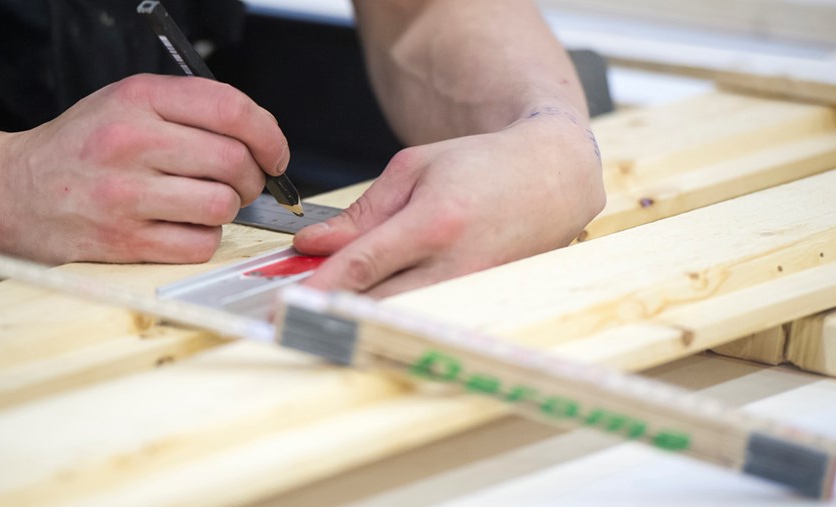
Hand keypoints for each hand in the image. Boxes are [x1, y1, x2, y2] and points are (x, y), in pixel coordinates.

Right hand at [0, 74, 288, 263]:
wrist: (18, 192)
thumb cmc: (85, 147)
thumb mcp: (129, 104)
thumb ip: (193, 111)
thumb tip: (263, 141)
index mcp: (139, 99)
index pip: (231, 109)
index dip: (269, 135)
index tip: (276, 154)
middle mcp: (131, 143)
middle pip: (234, 162)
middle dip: (252, 178)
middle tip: (240, 183)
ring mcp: (126, 195)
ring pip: (222, 205)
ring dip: (226, 209)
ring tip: (204, 203)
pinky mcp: (124, 241)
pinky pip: (200, 244)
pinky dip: (203, 239)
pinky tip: (182, 227)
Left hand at [294, 114, 604, 296]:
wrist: (552, 177)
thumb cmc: (482, 165)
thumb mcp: (415, 169)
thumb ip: (362, 212)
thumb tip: (313, 243)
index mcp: (434, 221)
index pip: (363, 265)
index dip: (319, 288)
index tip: (284, 304)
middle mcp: (455, 262)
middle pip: (378, 304)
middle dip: (331, 314)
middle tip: (291, 318)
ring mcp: (472, 288)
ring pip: (400, 319)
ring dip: (359, 321)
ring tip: (324, 317)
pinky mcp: (482, 301)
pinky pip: (426, 317)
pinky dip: (394, 318)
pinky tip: (370, 313)